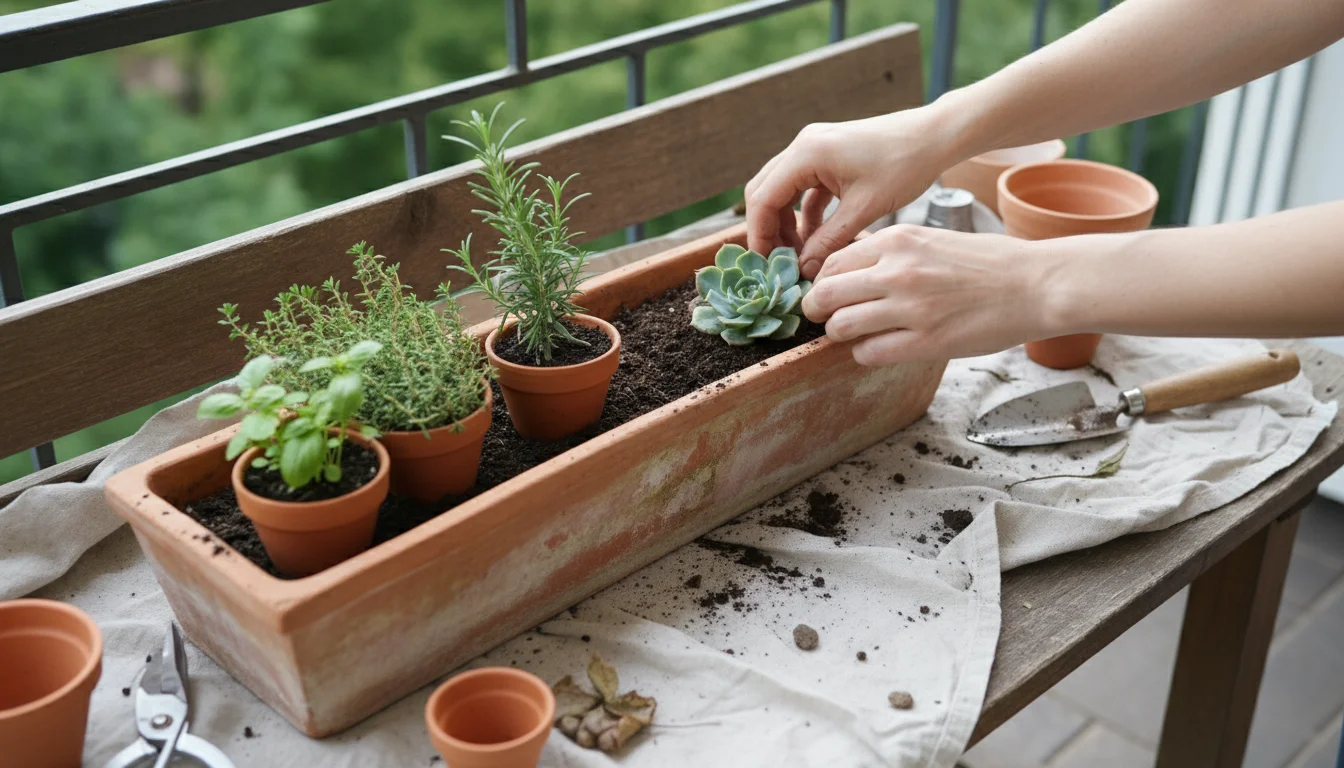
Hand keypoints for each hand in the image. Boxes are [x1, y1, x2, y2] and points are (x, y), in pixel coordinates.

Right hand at [744, 106, 955, 279]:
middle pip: (764, 192)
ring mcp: (814, 148)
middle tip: (779, 263)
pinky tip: (816, 238)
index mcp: (806, 154)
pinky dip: (804, 213)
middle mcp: (803, 146)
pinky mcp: (827, 156)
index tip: (767, 265)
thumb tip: (804, 270)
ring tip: (799, 255)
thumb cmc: (904, 166)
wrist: (934, 136)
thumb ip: (829, 241)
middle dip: (768, 229)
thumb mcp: (864, 210)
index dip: (760, 235)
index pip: (763, 198)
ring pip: (782, 190)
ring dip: (786, 222)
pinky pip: (803, 188)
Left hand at [801, 224, 1055, 365]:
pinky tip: (879, 348)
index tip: (827, 292)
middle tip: (824, 318)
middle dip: (817, 310)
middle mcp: (898, 271)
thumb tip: (851, 268)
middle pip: (825, 294)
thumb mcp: (932, 239)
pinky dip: (865, 354)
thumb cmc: (989, 263)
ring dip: (840, 334)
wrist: (1037, 284)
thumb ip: (891, 252)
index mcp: (899, 241)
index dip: (822, 281)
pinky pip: (868, 353)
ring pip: (841, 326)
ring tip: (853, 335)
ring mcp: (911, 308)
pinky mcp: (925, 342)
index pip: (832, 262)